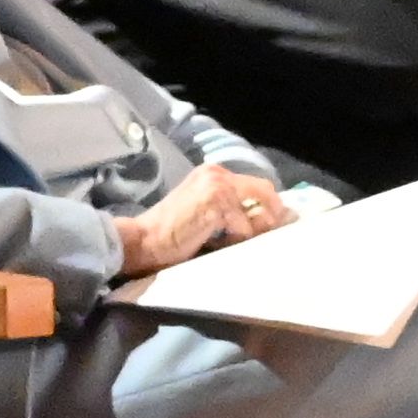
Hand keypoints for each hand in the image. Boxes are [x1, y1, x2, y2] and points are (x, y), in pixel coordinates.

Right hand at [112, 167, 298, 275]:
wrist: (144, 240)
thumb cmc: (172, 234)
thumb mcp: (207, 215)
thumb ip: (233, 211)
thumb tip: (269, 221)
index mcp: (213, 173)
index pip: (258, 186)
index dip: (269, 207)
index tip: (272, 228)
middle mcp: (217, 172)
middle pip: (265, 192)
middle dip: (270, 218)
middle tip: (265, 238)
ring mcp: (217, 184)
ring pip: (259, 211)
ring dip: (251, 233)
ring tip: (231, 244)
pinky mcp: (216, 202)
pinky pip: (244, 227)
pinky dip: (236, 240)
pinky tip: (216, 245)